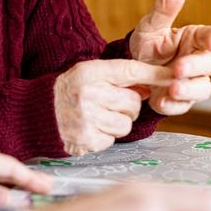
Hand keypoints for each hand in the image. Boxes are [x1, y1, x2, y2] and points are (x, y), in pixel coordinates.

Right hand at [55, 59, 172, 154]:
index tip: (175, 76)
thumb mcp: (87, 74)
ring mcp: (88, 118)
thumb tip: (150, 86)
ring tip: (96, 117)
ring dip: (117, 123)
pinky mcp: (88, 139)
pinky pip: (113, 139)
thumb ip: (117, 77)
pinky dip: (105, 136)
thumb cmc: (67, 92)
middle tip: (108, 104)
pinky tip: (90, 128)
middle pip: (133, 102)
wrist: (35, 114)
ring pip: (126, 124)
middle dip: (127, 106)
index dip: (155, 74)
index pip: (130, 70)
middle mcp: (89, 94)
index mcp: (89, 72)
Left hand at [129, 0, 210, 114]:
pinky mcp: (180, 100)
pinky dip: (173, 105)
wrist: (131, 70)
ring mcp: (191, 82)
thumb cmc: (148, 44)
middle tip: (178, 68)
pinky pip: (182, 105)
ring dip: (188, 89)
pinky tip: (160, 102)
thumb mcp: (151, 26)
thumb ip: (164, 9)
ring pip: (201, 88)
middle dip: (194, 67)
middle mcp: (198, 61)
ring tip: (172, 88)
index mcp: (195, 39)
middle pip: (208, 65)